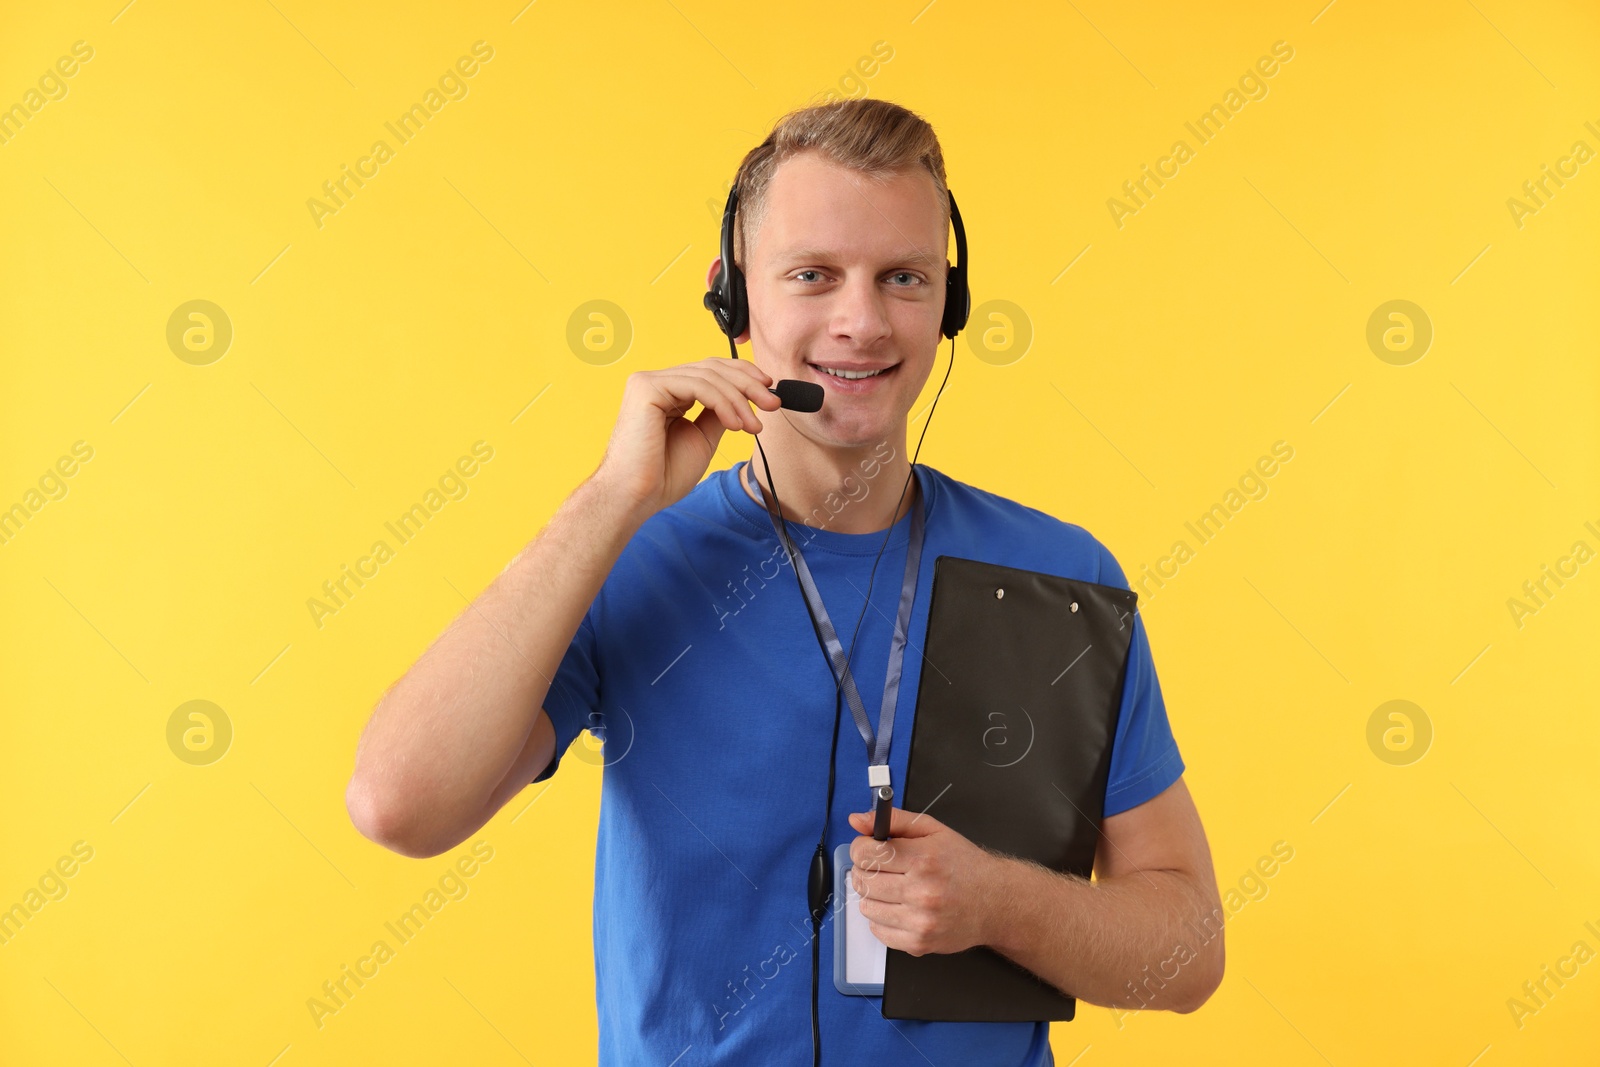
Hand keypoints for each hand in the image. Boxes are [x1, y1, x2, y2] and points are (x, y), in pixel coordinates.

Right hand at [595, 357, 782, 518]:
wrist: (637, 497)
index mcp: (667, 392)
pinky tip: (736, 424)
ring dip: (739, 400)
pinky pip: (697, 385)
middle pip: (712, 368)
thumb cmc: (662, 476)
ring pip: (708, 376)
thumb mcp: (703, 438)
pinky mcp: (646, 388)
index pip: (710, 371)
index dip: (743, 376)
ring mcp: (649, 382)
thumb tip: (745, 398)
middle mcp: (656, 382)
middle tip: (773, 403)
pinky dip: (723, 403)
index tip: (769, 392)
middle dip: (748, 385)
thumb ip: (719, 414)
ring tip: (753, 426)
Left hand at [846, 806, 1001, 956]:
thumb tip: (857, 820)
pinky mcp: (919, 943)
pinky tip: (900, 908)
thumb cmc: (964, 864)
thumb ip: (894, 820)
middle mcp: (921, 892)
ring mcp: (919, 921)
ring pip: (866, 907)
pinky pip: (878, 931)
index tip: (869, 848)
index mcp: (923, 860)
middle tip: (882, 868)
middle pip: (862, 880)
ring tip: (895, 889)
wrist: (995, 902)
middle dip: (866, 870)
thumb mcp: (933, 831)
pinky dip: (882, 919)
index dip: (862, 847)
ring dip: (874, 896)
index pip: (866, 854)